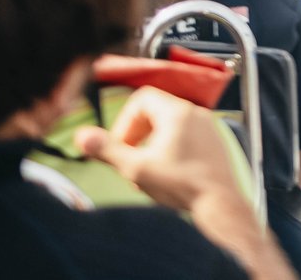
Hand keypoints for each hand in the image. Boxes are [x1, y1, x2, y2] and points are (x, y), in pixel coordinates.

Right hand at [77, 87, 296, 279]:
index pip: (141, 99)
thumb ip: (108, 150)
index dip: (125, 121)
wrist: (219, 201)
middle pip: (155, 110)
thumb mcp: (136, 168)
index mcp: (176, 112)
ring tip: (147, 169)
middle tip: (131, 158)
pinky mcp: (214, 139)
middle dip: (137, 133)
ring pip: (170, 123)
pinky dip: (170, 146)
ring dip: (152, 142)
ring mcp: (207, 125)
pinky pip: (185, 133)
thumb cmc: (180, 183)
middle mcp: (194, 111)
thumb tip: (81, 136)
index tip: (121, 146)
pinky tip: (167, 171)